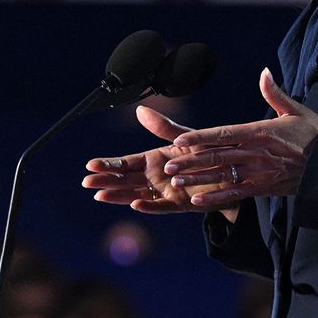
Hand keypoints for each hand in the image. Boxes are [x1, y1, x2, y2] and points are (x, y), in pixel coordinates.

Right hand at [81, 105, 235, 213]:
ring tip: (100, 195)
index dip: (108, 164)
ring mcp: (165, 192)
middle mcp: (155, 177)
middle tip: (87, 181)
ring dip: (119, 195)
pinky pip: (162, 206)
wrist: (231, 171)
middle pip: (125, 180)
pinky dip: (149, 206)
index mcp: (153, 160)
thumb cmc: (206, 152)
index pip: (125, 163)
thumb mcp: (184, 137)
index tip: (91, 164)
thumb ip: (163, 127)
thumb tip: (140, 110)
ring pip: (136, 194)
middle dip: (106, 181)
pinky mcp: (180, 204)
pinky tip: (135, 204)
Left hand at [161, 68, 317, 209]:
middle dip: (192, 161)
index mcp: (260, 132)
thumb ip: (274, 93)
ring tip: (175, 181)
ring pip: (222, 176)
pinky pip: (235, 194)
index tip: (180, 140)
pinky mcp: (262, 188)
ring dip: (198, 179)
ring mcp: (258, 173)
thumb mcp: (296, 111)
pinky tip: (197, 202)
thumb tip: (264, 71)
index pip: (224, 134)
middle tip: (168, 166)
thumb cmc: (315, 136)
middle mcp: (256, 154)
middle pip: (218, 157)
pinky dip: (216, 199)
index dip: (201, 138)